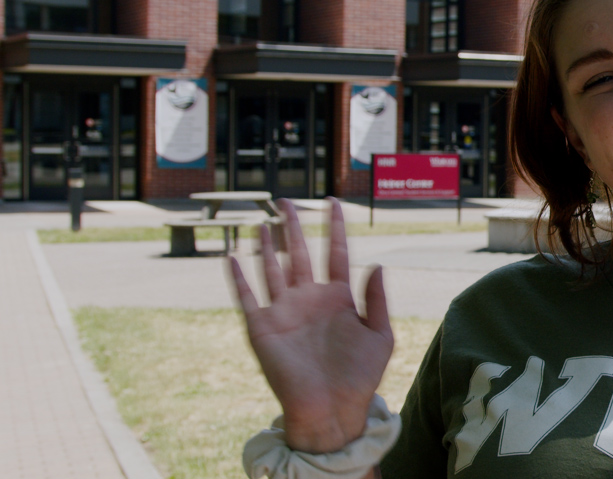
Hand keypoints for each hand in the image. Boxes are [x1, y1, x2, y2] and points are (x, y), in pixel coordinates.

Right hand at [228, 197, 393, 452]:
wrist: (333, 411)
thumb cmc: (360, 378)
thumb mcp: (379, 335)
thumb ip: (377, 300)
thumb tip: (377, 264)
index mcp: (339, 298)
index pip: (336, 253)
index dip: (335, 228)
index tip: (335, 202)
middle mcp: (310, 300)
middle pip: (299, 253)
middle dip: (293, 227)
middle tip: (287, 201)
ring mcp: (285, 312)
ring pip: (273, 269)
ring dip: (267, 245)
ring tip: (263, 220)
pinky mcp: (263, 329)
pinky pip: (248, 297)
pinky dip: (239, 277)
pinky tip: (232, 256)